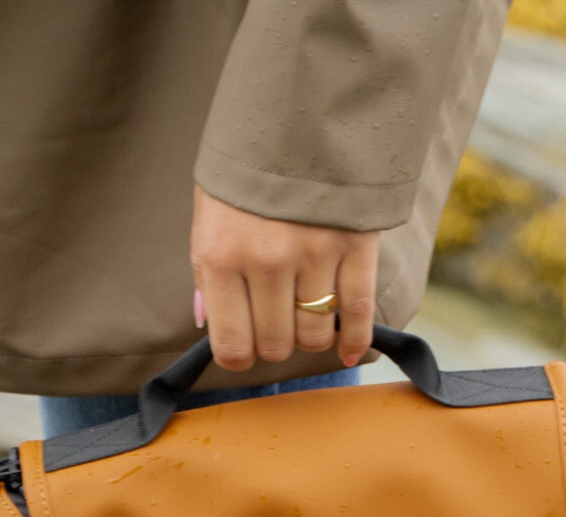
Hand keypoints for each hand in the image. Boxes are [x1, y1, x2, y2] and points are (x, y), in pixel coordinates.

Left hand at [190, 185, 379, 372]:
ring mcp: (314, 254)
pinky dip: (355, 340)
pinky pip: (357, 312)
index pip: (231, 345)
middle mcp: (267, 261)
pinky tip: (350, 352)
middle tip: (276, 324)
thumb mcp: (209, 215)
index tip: (245, 347)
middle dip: (274, 343)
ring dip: (310, 336)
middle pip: (276, 345)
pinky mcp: (356, 245)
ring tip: (305, 316)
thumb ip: (208, 275)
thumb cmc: (245, 170)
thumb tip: (208, 327)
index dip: (239, 355)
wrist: (299, 111)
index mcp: (222, 256)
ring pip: (314, 334)